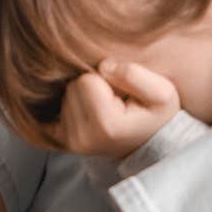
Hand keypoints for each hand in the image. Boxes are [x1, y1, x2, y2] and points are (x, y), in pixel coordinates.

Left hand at [46, 59, 181, 160]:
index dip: (105, 77)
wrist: (153, 145)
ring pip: (64, 95)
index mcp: (106, 125)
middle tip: (114, 100)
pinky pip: (49, 109)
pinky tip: (85, 109)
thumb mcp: (162, 92)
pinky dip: (65, 105)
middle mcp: (82, 138)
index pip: (87, 79)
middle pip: (71, 87)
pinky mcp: (62, 142)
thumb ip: (133, 74)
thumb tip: (102, 66)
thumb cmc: (157, 116)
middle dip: (92, 85)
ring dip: (82, 96)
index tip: (121, 92)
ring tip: (106, 107)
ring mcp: (70, 142)